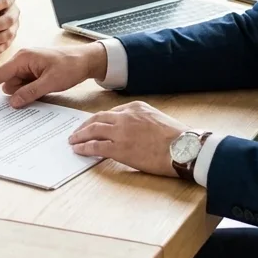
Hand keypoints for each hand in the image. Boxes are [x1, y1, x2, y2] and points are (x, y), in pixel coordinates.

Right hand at [0, 45, 105, 106]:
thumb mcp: (51, 82)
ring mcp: (28, 66)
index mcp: (23, 58)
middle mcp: (22, 61)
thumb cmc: (70, 66)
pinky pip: (25, 86)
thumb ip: (29, 93)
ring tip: (47, 88)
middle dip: (18, 93)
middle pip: (8, 84)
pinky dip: (31, 91)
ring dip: (26, 93)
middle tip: (39, 91)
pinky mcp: (33, 72)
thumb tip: (11, 103)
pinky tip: (45, 89)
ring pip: (17, 87)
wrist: (87, 60)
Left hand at [68, 101, 188, 176]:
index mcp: (135, 107)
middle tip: (77, 131)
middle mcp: (125, 116)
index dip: (99, 119)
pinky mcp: (119, 148)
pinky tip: (78, 150)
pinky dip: (84, 147)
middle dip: (85, 124)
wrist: (184, 148)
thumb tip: (133, 130)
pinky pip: (96, 146)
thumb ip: (142, 120)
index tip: (93, 124)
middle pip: (98, 118)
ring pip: (93, 130)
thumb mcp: (157, 118)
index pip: (111, 112)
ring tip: (73, 140)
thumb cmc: (178, 137)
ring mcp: (121, 132)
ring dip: (80, 135)